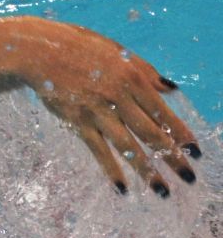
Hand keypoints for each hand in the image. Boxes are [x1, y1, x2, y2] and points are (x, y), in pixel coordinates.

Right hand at [18, 19, 199, 195]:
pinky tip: (122, 187)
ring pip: (128, 146)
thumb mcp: (118, 51)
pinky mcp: (77, 121)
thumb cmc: (80, 46)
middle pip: (151, 133)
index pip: (163, 112)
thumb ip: (146, 71)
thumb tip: (171, 89)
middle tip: (189, 178)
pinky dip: (111, 169)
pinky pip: (98, 149)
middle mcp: (118, 97)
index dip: (181, 134)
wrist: (41, 52)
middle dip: (173, 157)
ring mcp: (97, 112)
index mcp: (132, 78)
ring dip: (147, 171)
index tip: (196, 152)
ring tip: (162, 191)